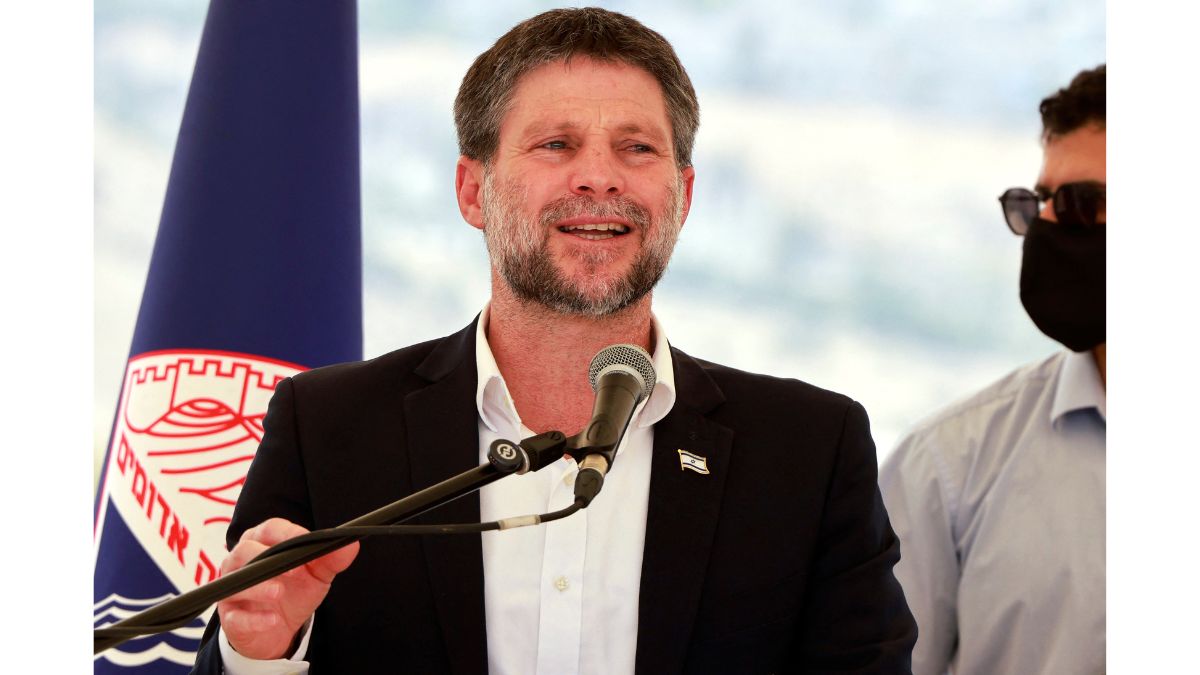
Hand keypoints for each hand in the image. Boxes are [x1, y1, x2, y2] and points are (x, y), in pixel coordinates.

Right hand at [216, 518, 359, 659]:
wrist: (279, 629)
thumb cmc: (294, 591)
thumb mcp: (317, 574)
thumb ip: (331, 558)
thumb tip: (351, 544)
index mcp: (262, 543)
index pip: (269, 529)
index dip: (287, 533)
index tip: (305, 540)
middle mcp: (241, 562)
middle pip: (245, 549)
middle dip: (268, 557)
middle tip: (294, 570)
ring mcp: (232, 589)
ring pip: (235, 581)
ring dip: (258, 587)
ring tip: (279, 592)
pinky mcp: (229, 617)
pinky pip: (235, 616)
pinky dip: (254, 618)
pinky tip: (272, 619)